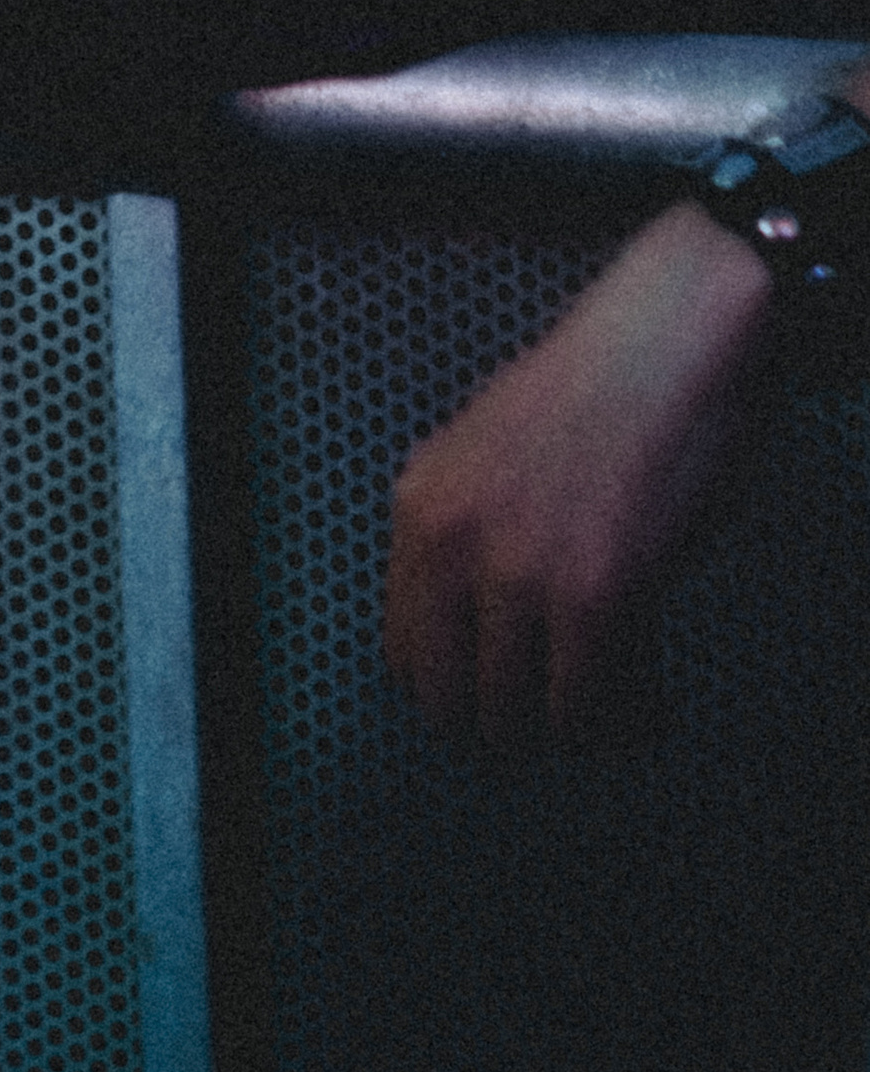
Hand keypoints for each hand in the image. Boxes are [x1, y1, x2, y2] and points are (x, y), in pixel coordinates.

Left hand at [383, 202, 775, 749]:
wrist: (671, 337)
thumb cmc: (599, 386)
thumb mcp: (486, 450)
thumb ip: (468, 529)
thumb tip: (473, 626)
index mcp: (419, 503)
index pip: (401, 649)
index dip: (452, 692)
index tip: (493, 701)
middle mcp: (453, 541)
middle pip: (444, 702)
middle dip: (498, 734)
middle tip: (549, 728)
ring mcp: (520, 570)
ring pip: (513, 722)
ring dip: (565, 735)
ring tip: (610, 711)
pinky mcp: (596, 595)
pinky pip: (584, 710)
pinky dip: (620, 724)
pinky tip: (648, 702)